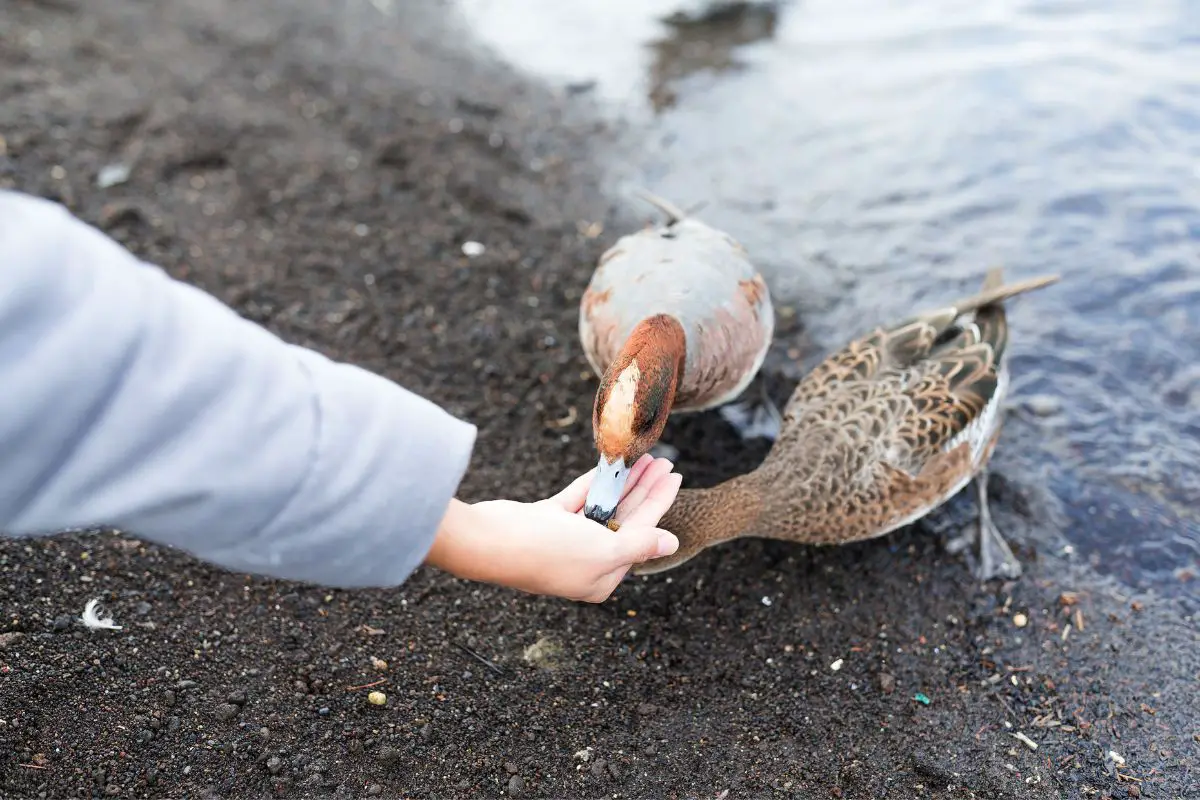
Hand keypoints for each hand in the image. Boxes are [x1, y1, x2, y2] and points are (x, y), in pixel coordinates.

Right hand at [425, 455, 680, 601]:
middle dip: (645, 490)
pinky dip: (594, 482)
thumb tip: (671, 543)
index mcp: (602, 577)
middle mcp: (585, 561)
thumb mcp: (603, 550)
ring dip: (623, 482)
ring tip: (644, 457)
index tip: (675, 476)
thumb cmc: (547, 552)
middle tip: (664, 461)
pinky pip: (578, 499)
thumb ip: (639, 544)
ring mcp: (564, 540)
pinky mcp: (546, 521)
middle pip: (625, 519)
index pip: (641, 534)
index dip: (659, 503)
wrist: (489, 541)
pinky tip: (612, 464)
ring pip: (603, 507)